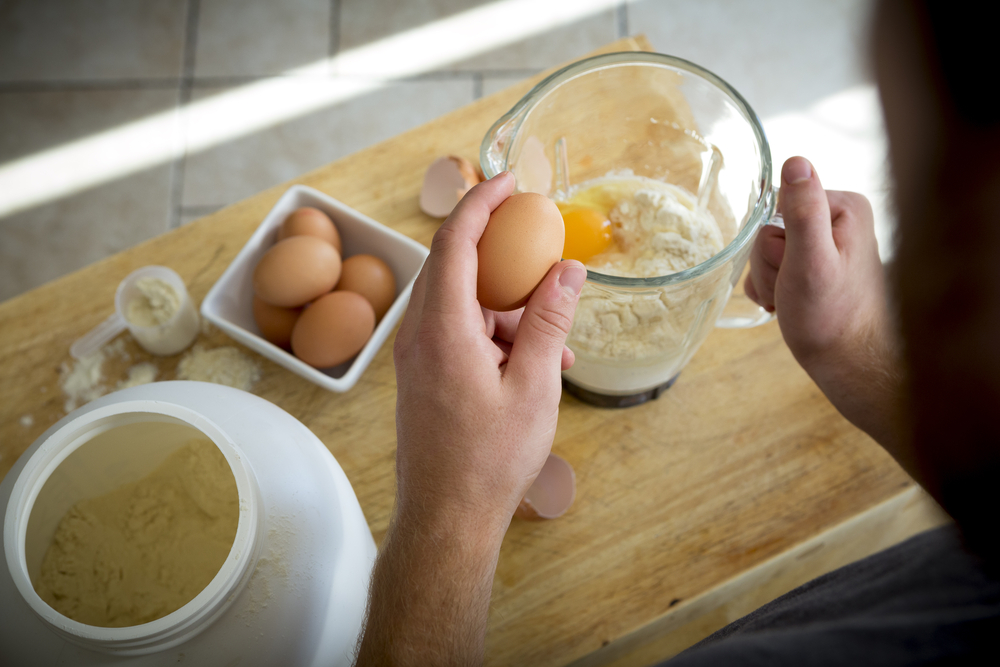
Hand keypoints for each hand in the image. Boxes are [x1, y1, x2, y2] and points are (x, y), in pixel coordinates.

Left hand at [356, 172, 584, 665]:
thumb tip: (569, 269)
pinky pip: (461, 336)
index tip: (510, 180)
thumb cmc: (489, 460)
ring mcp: (418, 358)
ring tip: (557, 342)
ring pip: (464, 306)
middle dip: (502, 253)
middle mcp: (419, 335)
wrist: (446, 519)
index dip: (480, 202)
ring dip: (509, 310)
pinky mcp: (424, 378)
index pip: (454, 241)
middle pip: (457, 267)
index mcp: (442, 327)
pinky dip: (497, 338)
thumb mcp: (534, 385)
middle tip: (542, 246)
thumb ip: (550, 321)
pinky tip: (539, 365)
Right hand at [745, 157, 907, 463]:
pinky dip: (771, 289)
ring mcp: (824, 244)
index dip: (774, 242)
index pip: (778, 205)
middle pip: (770, 229)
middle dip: (770, 264)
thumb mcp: (811, 260)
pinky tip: (788, 304)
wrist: (846, 363)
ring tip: (791, 300)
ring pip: (764, 251)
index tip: (792, 267)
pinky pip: (770, 268)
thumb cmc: (831, 318)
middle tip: (791, 288)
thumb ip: (802, 210)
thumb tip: (796, 161)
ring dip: (769, 279)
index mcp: (843, 208)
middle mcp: (837, 220)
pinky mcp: (813, 265)